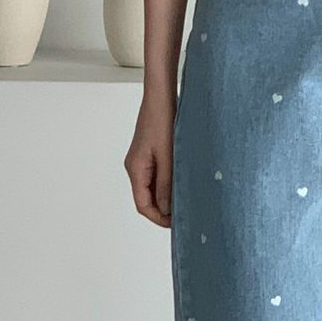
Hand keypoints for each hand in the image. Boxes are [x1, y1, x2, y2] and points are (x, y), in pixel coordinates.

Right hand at [124, 93, 175, 226]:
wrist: (161, 95)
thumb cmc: (162, 121)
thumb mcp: (167, 156)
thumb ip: (166, 184)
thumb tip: (166, 209)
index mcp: (135, 169)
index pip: (142, 204)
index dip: (158, 218)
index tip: (175, 224)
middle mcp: (135, 166)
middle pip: (146, 197)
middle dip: (163, 209)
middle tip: (184, 215)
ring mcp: (142, 159)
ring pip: (152, 186)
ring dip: (167, 195)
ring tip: (186, 199)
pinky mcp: (150, 151)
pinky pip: (157, 174)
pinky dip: (168, 182)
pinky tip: (183, 181)